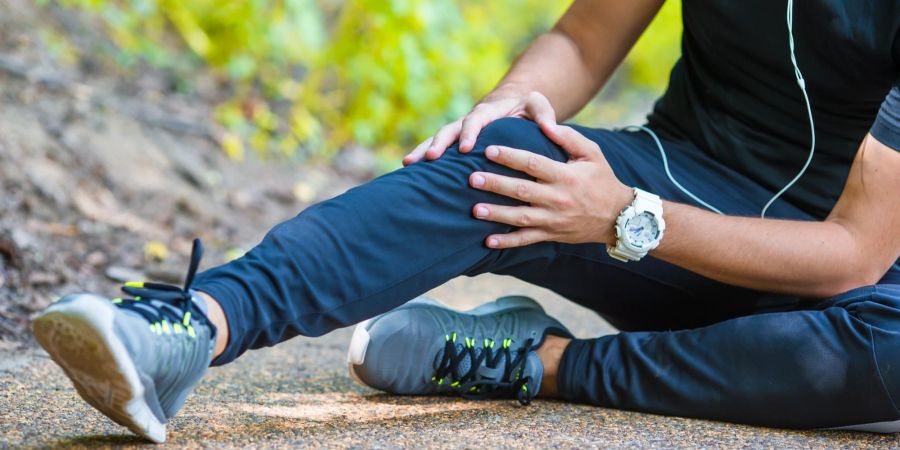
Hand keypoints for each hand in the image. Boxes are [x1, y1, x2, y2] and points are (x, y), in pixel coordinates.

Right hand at [402, 91, 556, 165]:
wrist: (513, 105)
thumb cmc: (527, 106)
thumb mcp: (538, 104)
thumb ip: (544, 113)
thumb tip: (550, 127)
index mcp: (487, 112)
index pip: (475, 121)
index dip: (469, 133)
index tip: (465, 148)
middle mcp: (467, 122)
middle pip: (448, 130)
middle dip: (437, 143)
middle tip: (429, 158)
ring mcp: (458, 133)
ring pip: (437, 140)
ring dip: (422, 151)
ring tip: (407, 164)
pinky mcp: (455, 144)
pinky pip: (439, 152)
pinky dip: (424, 160)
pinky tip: (411, 174)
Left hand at [468, 123, 632, 248]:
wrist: (618, 217)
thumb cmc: (602, 179)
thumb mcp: (592, 153)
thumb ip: (568, 137)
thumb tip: (546, 123)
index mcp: (565, 176)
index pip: (533, 164)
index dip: (510, 157)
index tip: (489, 150)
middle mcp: (558, 199)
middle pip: (522, 191)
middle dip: (495, 184)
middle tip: (471, 179)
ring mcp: (553, 219)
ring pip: (520, 217)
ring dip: (497, 214)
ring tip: (474, 210)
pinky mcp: (551, 234)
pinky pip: (526, 239)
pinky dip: (507, 241)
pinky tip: (488, 240)